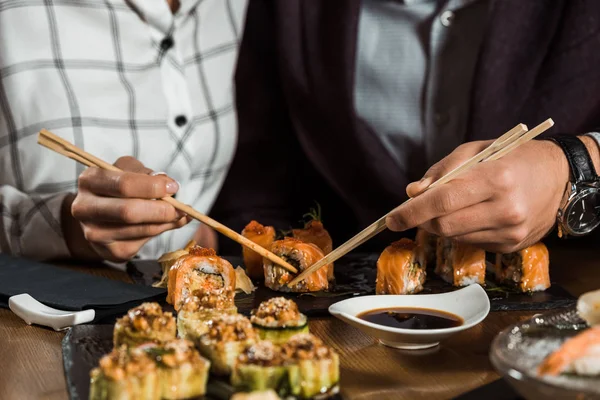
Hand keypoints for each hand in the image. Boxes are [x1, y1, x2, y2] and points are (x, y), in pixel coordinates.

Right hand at [65, 157, 188, 261]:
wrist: (100, 216)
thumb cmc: (118, 187)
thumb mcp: (129, 170)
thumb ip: (148, 175)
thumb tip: (170, 187)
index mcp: (89, 180)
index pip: (124, 185)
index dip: (153, 187)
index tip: (173, 187)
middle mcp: (84, 208)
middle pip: (129, 212)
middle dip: (161, 209)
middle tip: (180, 207)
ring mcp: (94, 233)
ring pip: (140, 229)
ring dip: (166, 222)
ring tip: (180, 214)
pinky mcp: (109, 251)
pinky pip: (143, 242)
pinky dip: (161, 231)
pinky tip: (168, 223)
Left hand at [385, 139, 569, 252]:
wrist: (561, 177)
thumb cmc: (514, 158)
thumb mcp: (477, 150)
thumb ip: (441, 171)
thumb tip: (412, 193)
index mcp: (496, 178)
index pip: (442, 201)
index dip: (412, 212)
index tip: (391, 219)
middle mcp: (506, 209)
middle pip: (444, 225)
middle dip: (421, 220)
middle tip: (413, 211)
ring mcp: (511, 231)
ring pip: (454, 237)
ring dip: (439, 225)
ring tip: (448, 207)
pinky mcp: (512, 246)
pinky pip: (470, 243)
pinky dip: (459, 231)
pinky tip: (470, 215)